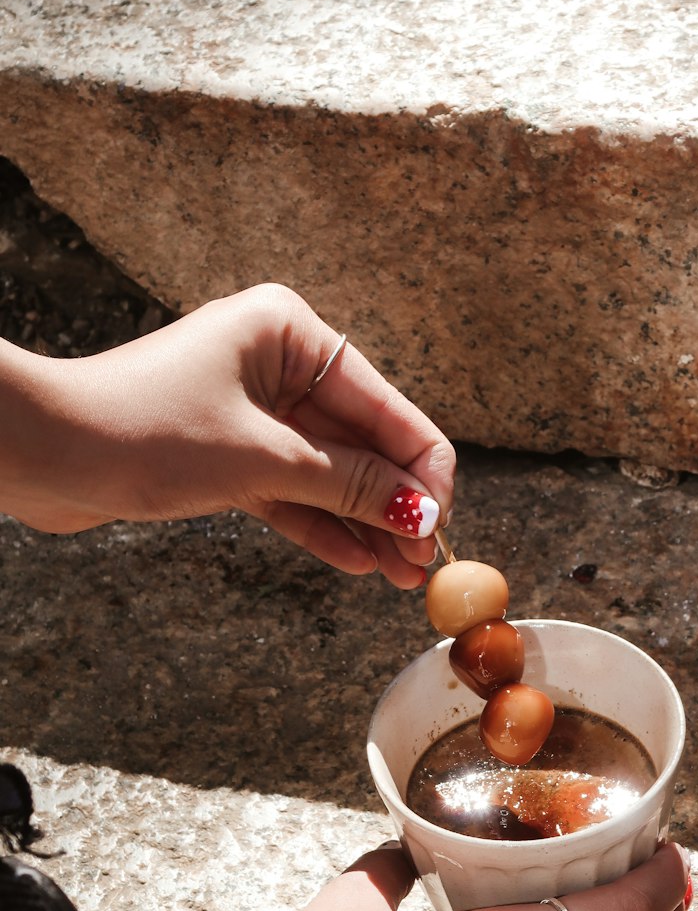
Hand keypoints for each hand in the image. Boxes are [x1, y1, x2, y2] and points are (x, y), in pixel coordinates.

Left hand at [0, 284, 454, 586]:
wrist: (38, 452)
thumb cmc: (141, 431)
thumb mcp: (262, 459)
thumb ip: (349, 485)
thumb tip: (420, 512)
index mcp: (290, 333)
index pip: (383, 405)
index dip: (422, 467)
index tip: (444, 523)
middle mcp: (276, 363)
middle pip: (359, 442)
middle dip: (394, 503)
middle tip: (427, 564)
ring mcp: (251, 411)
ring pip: (326, 473)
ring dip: (364, 523)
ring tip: (402, 577)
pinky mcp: (225, 454)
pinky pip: (291, 492)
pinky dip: (321, 526)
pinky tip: (359, 563)